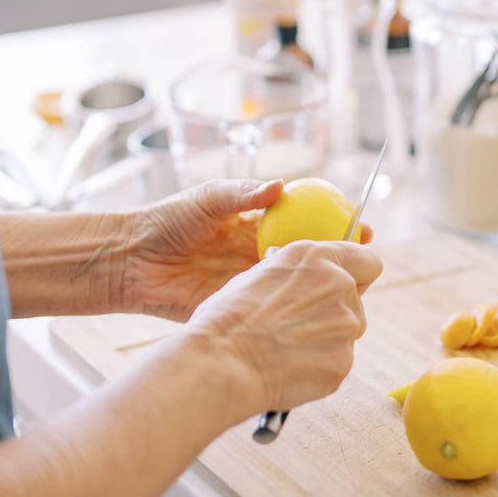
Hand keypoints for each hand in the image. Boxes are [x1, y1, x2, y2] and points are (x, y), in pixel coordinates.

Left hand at [123, 179, 372, 321]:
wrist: (130, 260)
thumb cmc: (166, 221)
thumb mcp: (208, 198)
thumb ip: (243, 194)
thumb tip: (280, 186)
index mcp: (257, 224)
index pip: (307, 222)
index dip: (336, 224)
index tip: (363, 226)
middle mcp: (260, 253)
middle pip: (311, 257)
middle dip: (341, 260)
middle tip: (367, 262)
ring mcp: (251, 281)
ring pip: (296, 285)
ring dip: (321, 286)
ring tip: (347, 286)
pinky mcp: (237, 306)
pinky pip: (269, 308)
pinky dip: (290, 309)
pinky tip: (310, 310)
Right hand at [185, 240, 382, 418]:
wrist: (221, 362)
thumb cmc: (228, 316)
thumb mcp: (260, 273)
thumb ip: (294, 272)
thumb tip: (298, 274)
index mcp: (318, 257)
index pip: (368, 260)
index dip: (359, 273)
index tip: (348, 283)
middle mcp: (340, 285)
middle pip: (356, 300)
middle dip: (336, 311)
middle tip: (300, 325)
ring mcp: (346, 325)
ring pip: (347, 333)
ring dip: (327, 339)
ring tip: (286, 348)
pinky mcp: (342, 362)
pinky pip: (336, 362)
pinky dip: (318, 367)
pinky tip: (287, 368)